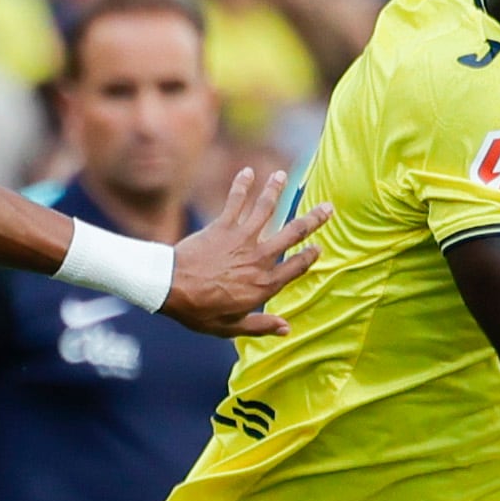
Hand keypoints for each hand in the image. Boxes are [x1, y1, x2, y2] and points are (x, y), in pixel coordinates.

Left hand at [162, 166, 326, 338]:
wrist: (171, 287)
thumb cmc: (199, 310)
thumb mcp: (230, 327)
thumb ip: (260, 325)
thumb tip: (287, 328)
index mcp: (264, 284)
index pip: (296, 267)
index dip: (310, 256)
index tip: (320, 246)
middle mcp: (258, 258)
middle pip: (293, 233)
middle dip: (313, 219)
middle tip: (328, 207)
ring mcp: (242, 238)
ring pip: (266, 208)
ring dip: (275, 190)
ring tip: (282, 176)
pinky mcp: (222, 225)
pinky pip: (235, 201)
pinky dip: (241, 185)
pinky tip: (247, 171)